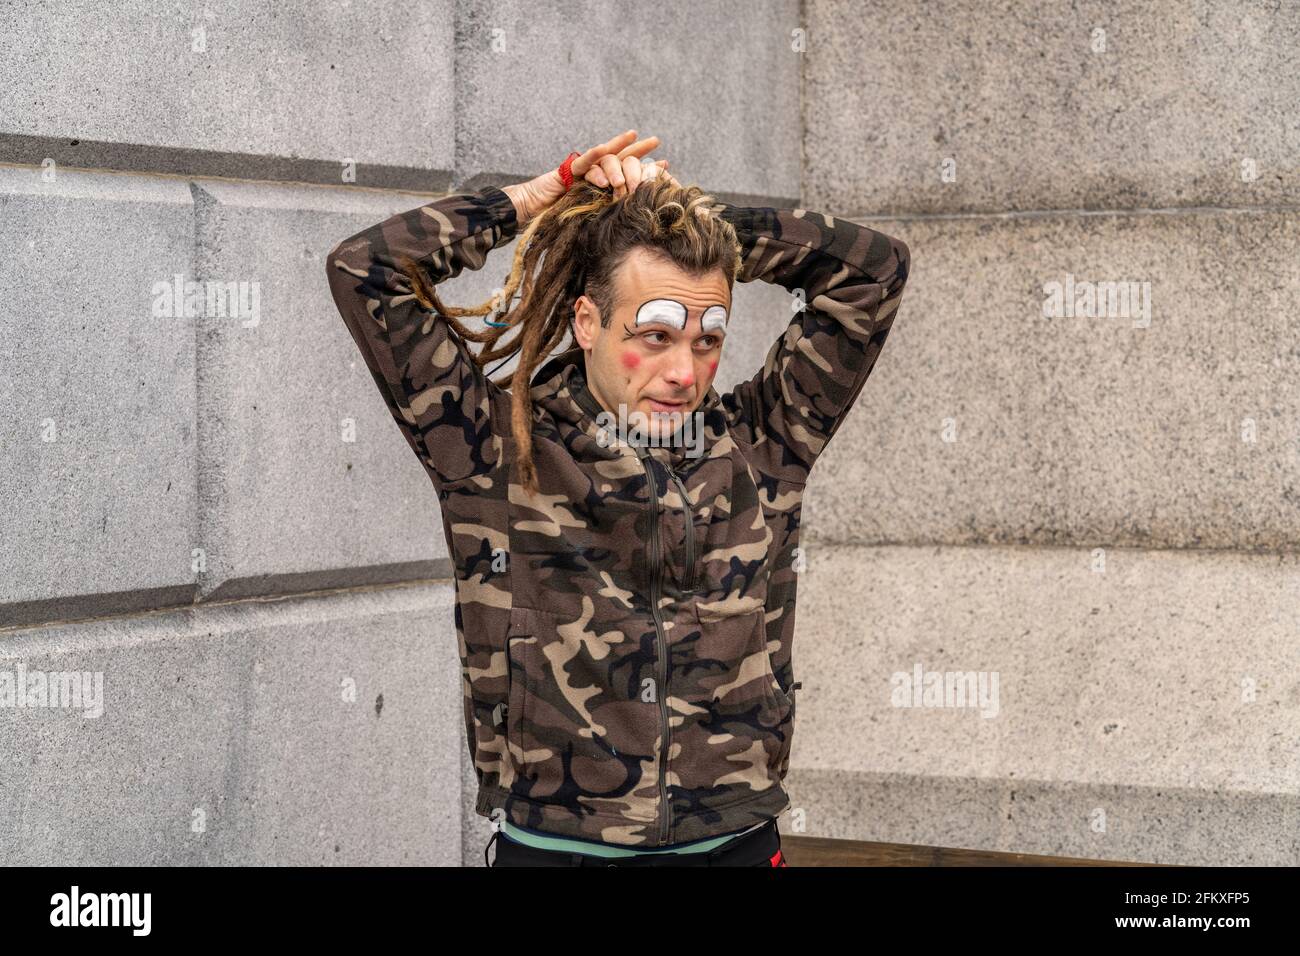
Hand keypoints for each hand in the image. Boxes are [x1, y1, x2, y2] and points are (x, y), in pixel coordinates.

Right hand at [504, 129, 677, 223]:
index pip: (627, 174)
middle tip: (656, 141)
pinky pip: (584, 161)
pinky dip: (596, 155)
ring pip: (605, 159)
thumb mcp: (596, 221)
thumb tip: (637, 222)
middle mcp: (595, 176)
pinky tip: (608, 148)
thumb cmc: (563, 224)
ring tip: (631, 161)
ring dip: (618, 161)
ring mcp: (582, 172)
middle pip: (619, 158)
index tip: (666, 165)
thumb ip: (611, 216)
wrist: (534, 217)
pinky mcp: (568, 172)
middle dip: (638, 150)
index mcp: (604, 188)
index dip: (645, 169)